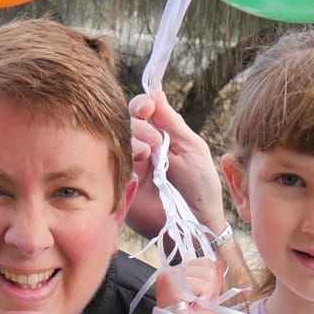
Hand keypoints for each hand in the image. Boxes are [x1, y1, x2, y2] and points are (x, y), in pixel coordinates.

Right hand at [127, 88, 226, 243]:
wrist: (198, 222)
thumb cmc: (200, 186)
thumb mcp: (192, 148)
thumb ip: (172, 122)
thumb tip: (156, 92)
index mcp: (160, 135)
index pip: (142, 111)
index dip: (141, 104)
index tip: (147, 105)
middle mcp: (142, 147)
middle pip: (126, 123)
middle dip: (138, 124)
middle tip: (155, 140)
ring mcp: (131, 166)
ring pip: (118, 141)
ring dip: (133, 140)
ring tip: (149, 153)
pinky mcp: (122, 185)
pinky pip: (112, 165)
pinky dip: (123, 159)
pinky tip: (137, 164)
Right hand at [155, 253, 223, 313]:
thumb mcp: (207, 299)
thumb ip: (213, 280)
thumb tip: (218, 263)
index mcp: (178, 274)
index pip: (205, 262)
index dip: (209, 282)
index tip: (199, 298)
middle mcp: (171, 271)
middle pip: (208, 265)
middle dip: (208, 287)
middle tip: (196, 303)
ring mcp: (169, 275)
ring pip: (207, 274)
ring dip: (205, 294)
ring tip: (192, 305)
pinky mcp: (171, 282)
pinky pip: (202, 285)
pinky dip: (202, 298)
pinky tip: (189, 305)